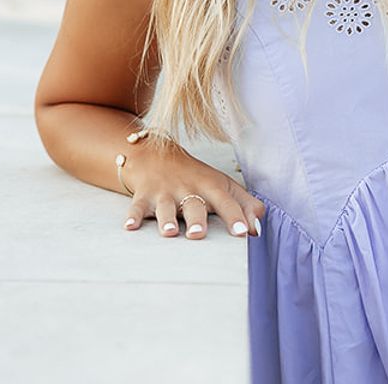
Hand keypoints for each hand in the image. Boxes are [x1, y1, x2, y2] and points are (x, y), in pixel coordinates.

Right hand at [120, 138, 266, 240]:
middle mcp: (188, 189)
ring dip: (166, 220)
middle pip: (193, 205)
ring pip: (165, 207)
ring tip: (169, 233)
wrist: (158, 153)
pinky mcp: (144, 195)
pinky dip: (132, 217)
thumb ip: (245, 205)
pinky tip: (130, 228)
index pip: (226, 202)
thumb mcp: (223, 186)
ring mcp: (164, 192)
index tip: (243, 233)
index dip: (235, 216)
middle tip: (198, 234)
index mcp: (210, 187)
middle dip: (196, 220)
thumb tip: (258, 229)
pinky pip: (137, 206)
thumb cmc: (196, 177)